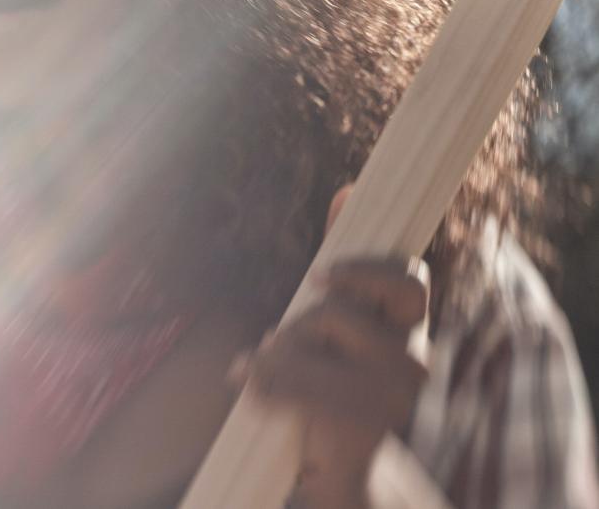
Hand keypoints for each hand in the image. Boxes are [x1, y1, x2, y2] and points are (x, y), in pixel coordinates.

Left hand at [228, 191, 430, 508]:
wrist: (345, 472)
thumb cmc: (334, 381)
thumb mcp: (338, 320)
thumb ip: (344, 265)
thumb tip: (348, 191)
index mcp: (408, 328)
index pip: (409, 278)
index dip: (365, 266)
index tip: (320, 273)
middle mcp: (413, 359)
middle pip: (340, 306)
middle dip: (303, 317)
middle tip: (285, 334)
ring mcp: (391, 396)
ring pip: (308, 335)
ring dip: (276, 352)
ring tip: (268, 370)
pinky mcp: (360, 423)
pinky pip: (288, 378)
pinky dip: (259, 380)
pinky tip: (250, 389)